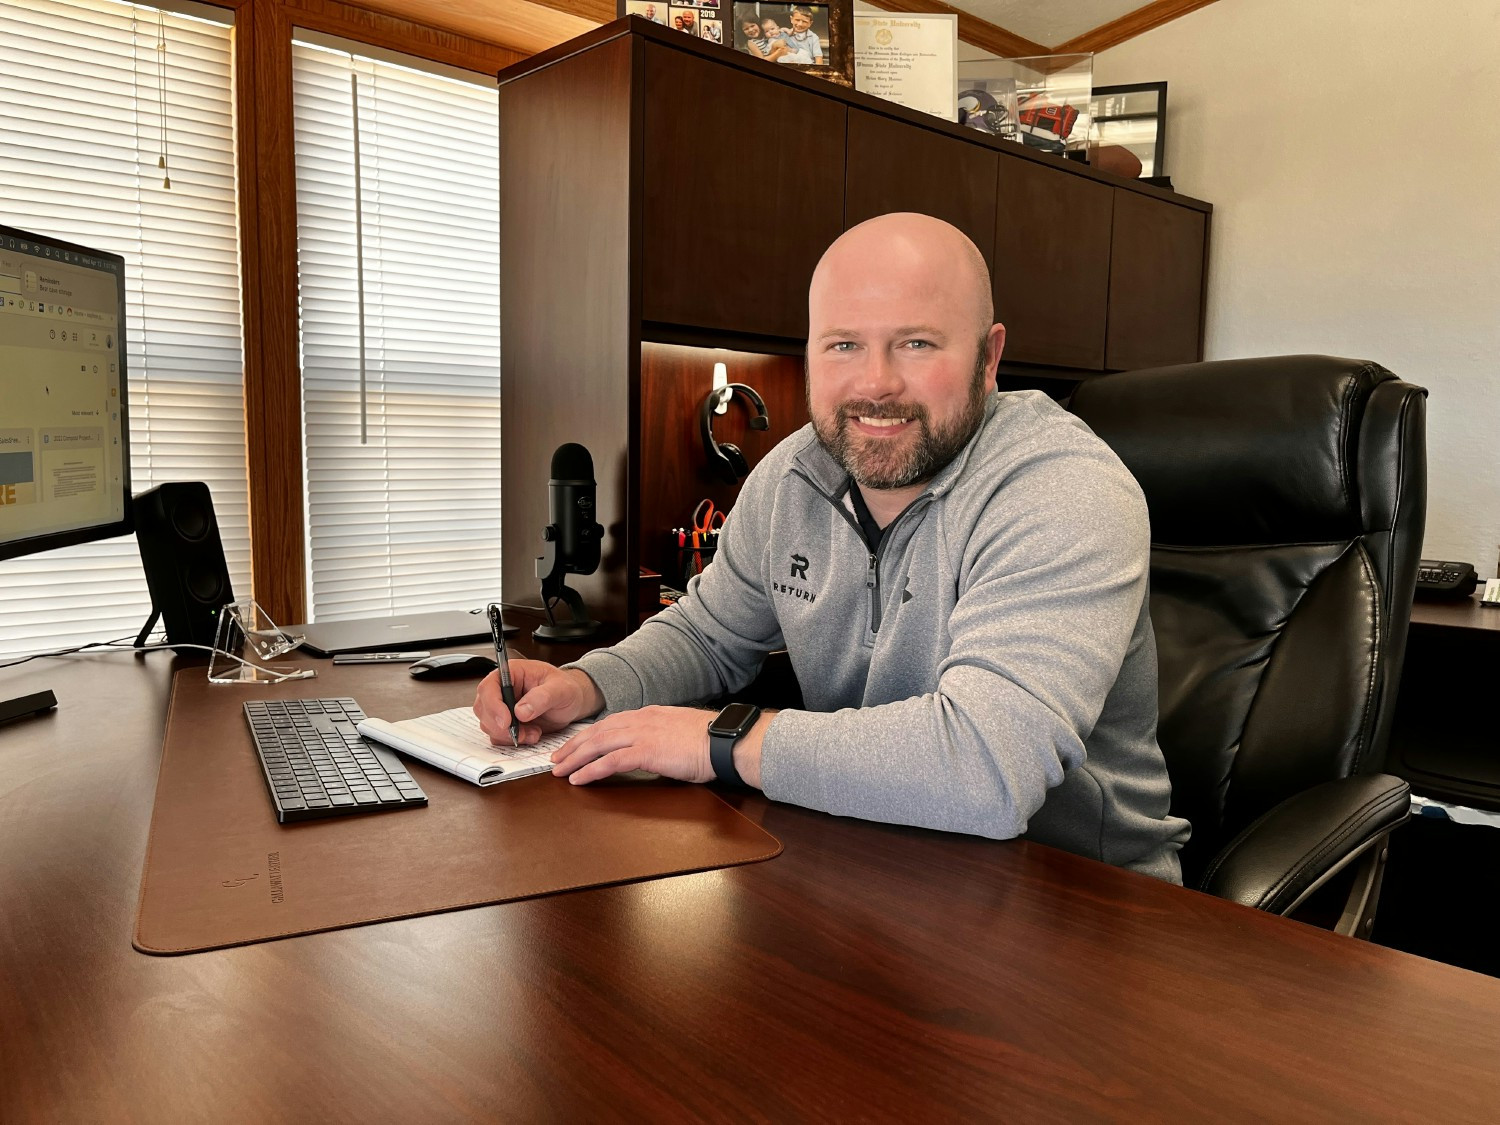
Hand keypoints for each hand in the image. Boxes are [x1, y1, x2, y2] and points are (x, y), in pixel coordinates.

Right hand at [473, 659, 602, 745]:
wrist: (571, 702)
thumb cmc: (566, 688)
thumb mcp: (560, 689)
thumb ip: (542, 697)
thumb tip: (521, 711)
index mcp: (511, 673)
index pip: (489, 687)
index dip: (493, 705)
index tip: (506, 721)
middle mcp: (502, 690)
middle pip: (483, 709)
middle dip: (500, 726)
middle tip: (521, 733)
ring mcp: (502, 707)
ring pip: (489, 725)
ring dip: (509, 734)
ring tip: (534, 732)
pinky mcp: (506, 723)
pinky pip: (498, 736)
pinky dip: (513, 741)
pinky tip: (531, 735)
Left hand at [549, 706, 713, 784]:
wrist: (724, 741)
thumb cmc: (710, 741)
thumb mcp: (679, 732)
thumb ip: (661, 736)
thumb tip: (653, 749)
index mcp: (649, 714)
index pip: (611, 723)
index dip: (589, 735)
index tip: (576, 745)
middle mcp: (642, 720)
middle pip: (598, 731)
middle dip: (574, 745)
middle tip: (557, 758)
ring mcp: (643, 734)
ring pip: (598, 744)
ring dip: (575, 758)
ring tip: (560, 770)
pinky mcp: (646, 751)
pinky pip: (610, 761)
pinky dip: (591, 770)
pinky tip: (579, 779)